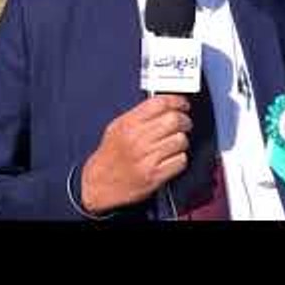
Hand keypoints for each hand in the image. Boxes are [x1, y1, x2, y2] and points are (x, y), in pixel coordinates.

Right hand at [81, 94, 191, 214]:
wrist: (100, 184)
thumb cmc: (111, 155)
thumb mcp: (118, 127)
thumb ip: (140, 114)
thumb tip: (166, 104)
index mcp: (128, 124)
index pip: (160, 103)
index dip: (177, 101)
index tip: (183, 104)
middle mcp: (137, 139)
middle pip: (174, 119)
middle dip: (184, 120)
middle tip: (184, 123)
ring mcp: (146, 158)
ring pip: (181, 140)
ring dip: (182, 141)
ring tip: (174, 143)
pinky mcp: (154, 175)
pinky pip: (180, 160)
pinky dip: (179, 158)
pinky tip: (171, 158)